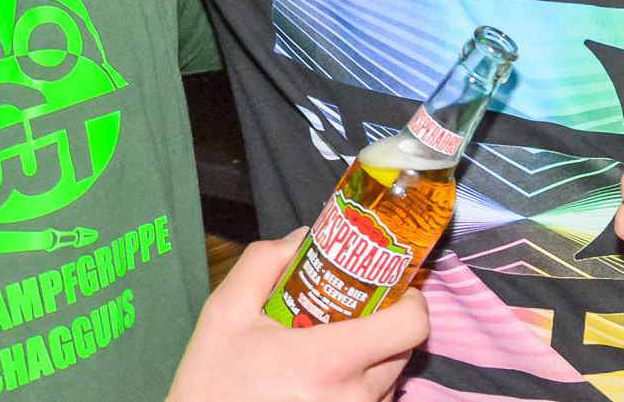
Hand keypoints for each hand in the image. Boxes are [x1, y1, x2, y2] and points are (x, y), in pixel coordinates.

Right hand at [168, 230, 427, 401]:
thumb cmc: (212, 382)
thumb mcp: (224, 311)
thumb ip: (264, 262)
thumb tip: (304, 237)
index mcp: (330, 361)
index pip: (411, 325)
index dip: (410, 300)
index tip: (391, 288)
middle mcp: (352, 397)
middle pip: (402, 350)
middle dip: (384, 325)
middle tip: (354, 312)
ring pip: (390, 381)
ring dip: (374, 360)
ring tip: (334, 348)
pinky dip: (361, 390)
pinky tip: (326, 381)